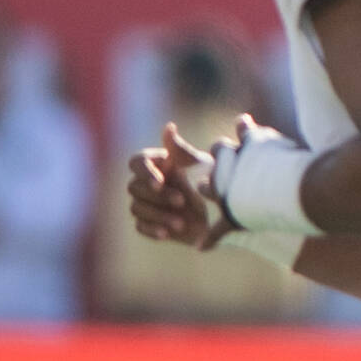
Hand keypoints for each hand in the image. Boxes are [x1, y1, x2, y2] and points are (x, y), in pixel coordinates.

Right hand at [127, 121, 227, 249]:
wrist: (225, 215)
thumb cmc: (214, 183)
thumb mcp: (202, 166)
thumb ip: (182, 150)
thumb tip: (169, 127)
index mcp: (158, 164)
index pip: (136, 162)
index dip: (145, 172)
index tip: (160, 182)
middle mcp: (148, 182)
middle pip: (135, 187)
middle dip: (158, 196)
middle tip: (181, 201)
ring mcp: (148, 203)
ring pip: (136, 207)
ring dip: (158, 214)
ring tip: (181, 222)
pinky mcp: (151, 223)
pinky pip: (140, 226)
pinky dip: (152, 229)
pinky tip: (167, 234)